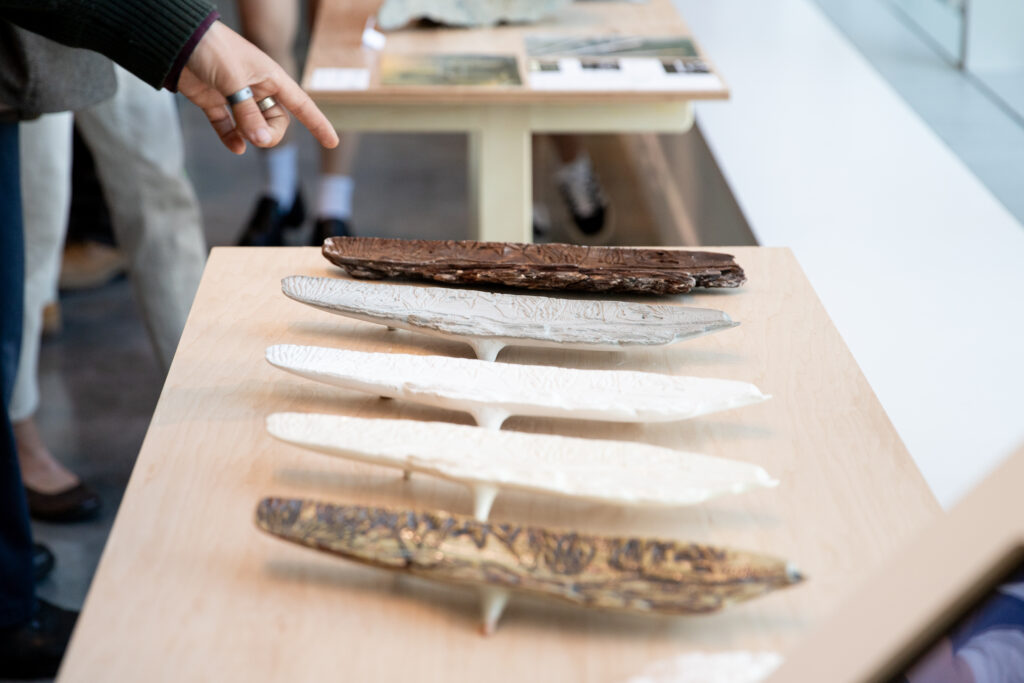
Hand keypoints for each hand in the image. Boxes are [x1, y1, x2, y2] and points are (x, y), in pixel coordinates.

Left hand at [177, 21, 338, 153]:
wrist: (176, 40)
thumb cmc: (211, 50)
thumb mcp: (233, 82)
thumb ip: (248, 114)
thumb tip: (263, 141)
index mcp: (271, 77)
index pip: (301, 105)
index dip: (318, 123)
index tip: (332, 142)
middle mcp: (257, 87)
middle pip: (276, 121)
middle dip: (271, 134)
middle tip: (258, 139)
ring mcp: (235, 95)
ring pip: (253, 125)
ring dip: (251, 136)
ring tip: (242, 138)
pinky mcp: (214, 102)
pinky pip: (228, 126)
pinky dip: (231, 137)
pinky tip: (235, 147)